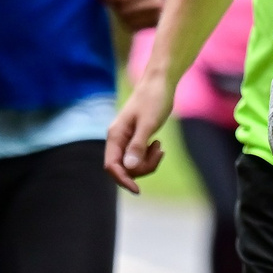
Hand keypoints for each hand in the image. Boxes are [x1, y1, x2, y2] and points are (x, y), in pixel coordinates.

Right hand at [104, 72, 172, 192]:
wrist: (160, 82)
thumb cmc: (153, 99)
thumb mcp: (148, 124)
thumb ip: (137, 146)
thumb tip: (129, 168)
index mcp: (115, 135)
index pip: (111, 166)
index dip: (122, 180)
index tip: (137, 190)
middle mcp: (117, 139)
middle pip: (124, 168)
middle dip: (142, 167)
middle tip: (159, 152)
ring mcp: (126, 140)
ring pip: (133, 164)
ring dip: (148, 161)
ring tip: (160, 147)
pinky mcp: (135, 139)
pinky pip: (139, 157)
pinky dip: (150, 155)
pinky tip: (158, 144)